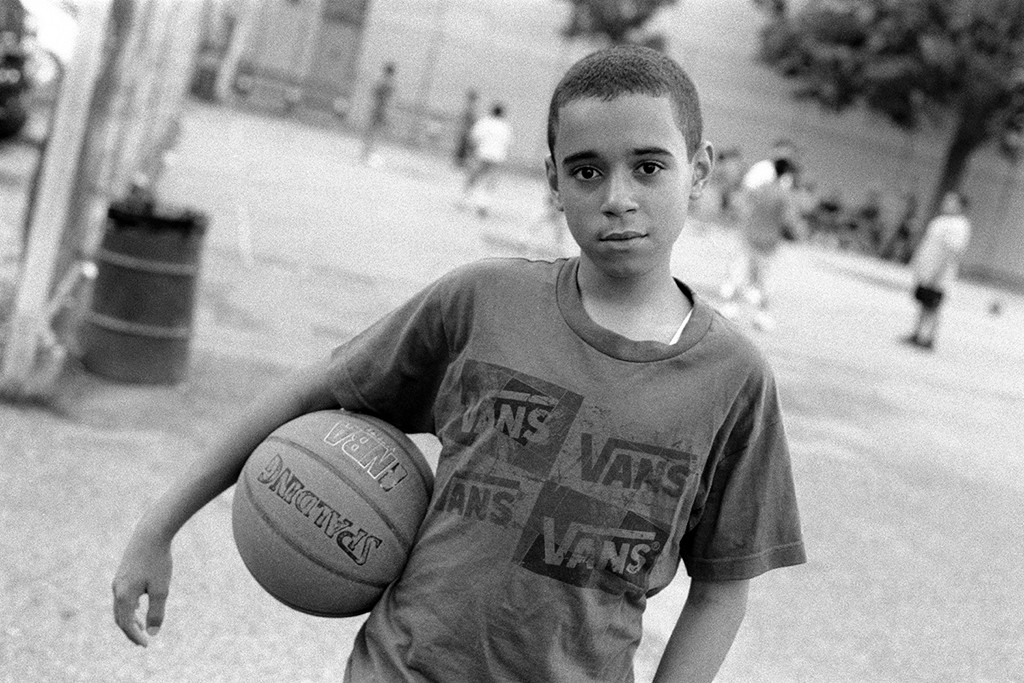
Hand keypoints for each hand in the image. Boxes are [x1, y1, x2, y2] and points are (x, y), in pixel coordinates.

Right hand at [111, 532, 172, 646]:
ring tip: (142, 626)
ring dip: (129, 618)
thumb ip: (156, 612)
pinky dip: (129, 606)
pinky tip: (138, 604)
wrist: (151, 533)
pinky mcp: (123, 572)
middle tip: (142, 640)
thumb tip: (153, 633)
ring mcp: (118, 579)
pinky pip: (122, 595)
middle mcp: (117, 589)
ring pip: (120, 606)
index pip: (126, 624)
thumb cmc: (158, 561)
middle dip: (130, 630)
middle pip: (120, 617)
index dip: (135, 636)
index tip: (146, 645)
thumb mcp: (161, 589)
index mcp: (124, 596)